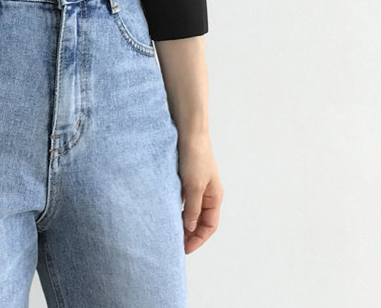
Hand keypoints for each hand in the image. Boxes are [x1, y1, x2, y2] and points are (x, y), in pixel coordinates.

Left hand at [177, 132, 222, 252]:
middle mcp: (207, 192)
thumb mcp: (193, 185)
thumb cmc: (194, 156)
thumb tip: (189, 228)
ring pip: (190, 209)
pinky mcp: (185, 177)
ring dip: (182, 221)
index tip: (184, 249)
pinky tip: (166, 211)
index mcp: (214, 196)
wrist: (188, 131)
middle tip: (175, 245)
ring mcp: (196, 184)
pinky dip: (177, 207)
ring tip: (169, 231)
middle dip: (190, 233)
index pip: (209, 226)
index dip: (198, 239)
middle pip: (200, 220)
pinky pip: (182, 198)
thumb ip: (192, 208)